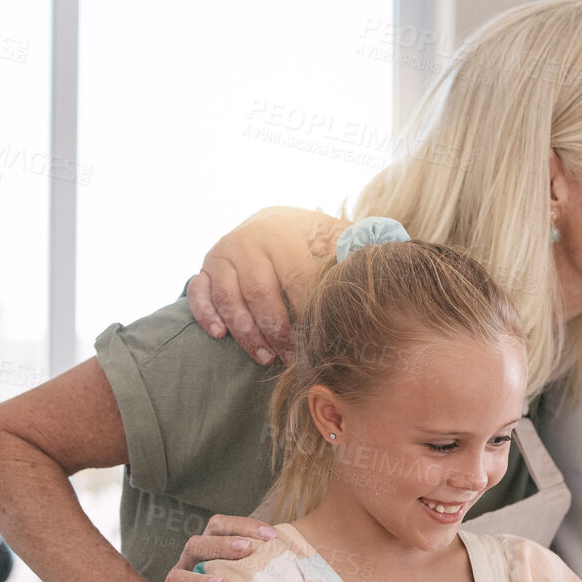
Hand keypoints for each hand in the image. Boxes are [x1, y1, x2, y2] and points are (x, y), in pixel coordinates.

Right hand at [186, 207, 344, 364]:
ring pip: (231, 298)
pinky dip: (206, 314)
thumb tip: (382, 254)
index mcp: (283, 232)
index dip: (307, 312)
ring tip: (266, 358)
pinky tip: (220, 335)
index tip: (320, 341)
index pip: (295, 277)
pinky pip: (199, 292)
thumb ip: (354, 247)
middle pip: (261, 293)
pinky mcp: (205, 266)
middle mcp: (248, 240)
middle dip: (278, 331)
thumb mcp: (333, 235)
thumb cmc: (312, 239)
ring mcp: (223, 253)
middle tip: (293, 359)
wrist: (271, 221)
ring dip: (247, 333)